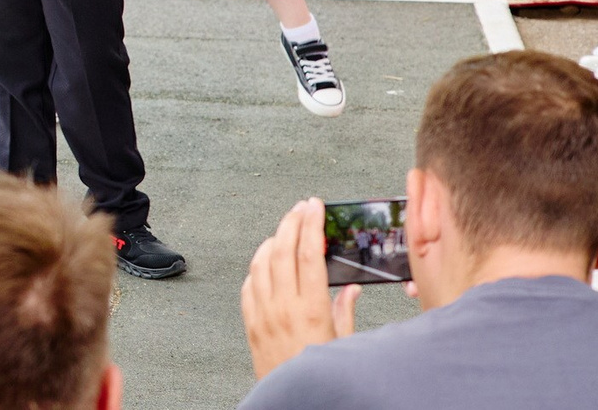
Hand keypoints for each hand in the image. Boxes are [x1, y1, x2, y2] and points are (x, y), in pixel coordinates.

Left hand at [242, 199, 357, 378]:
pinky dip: (257, 267)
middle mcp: (283, 306)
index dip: (311, 224)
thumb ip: (345, 312)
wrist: (292, 402)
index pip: (309, 253)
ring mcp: (262, 313)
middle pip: (282, 249)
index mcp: (311, 308)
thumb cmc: (320, 376)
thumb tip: (350, 289)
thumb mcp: (344, 345)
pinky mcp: (249, 322)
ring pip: (260, 262)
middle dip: (292, 222)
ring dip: (272, 240)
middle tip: (301, 208)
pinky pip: (248, 285)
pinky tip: (266, 263)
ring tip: (285, 230)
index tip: (315, 207)